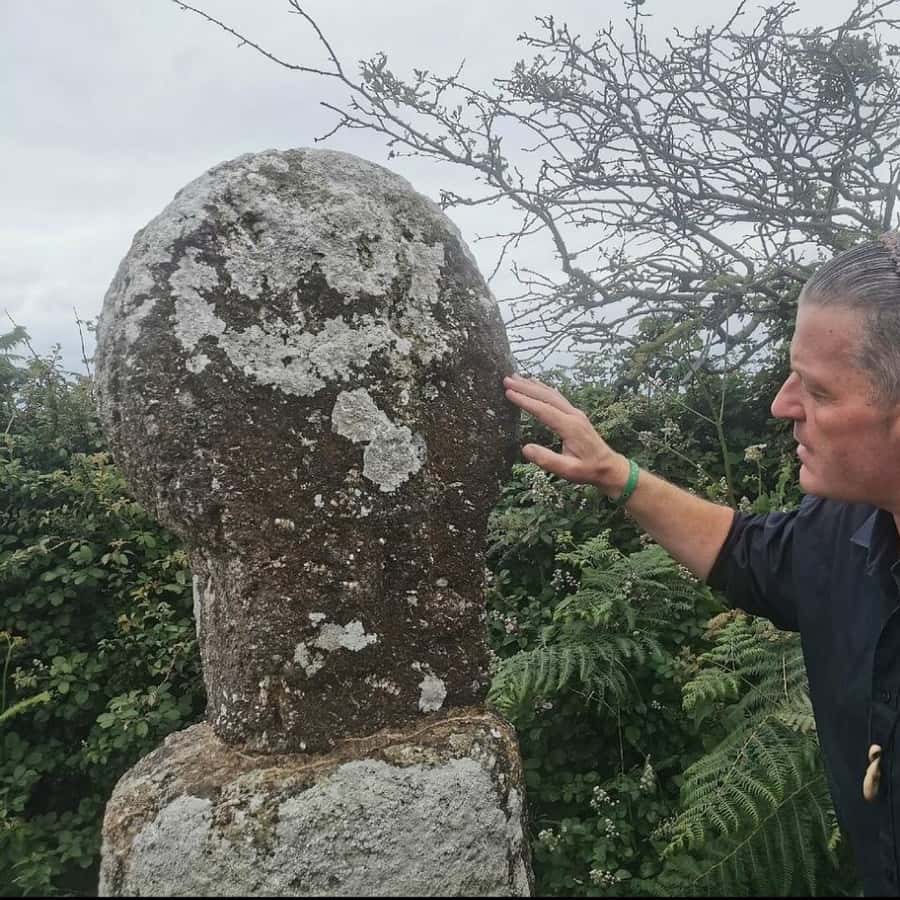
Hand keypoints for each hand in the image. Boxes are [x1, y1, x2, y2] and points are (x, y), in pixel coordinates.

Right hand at [503, 374, 625, 489]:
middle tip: (507, 379)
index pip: (543, 410)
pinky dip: (543, 389)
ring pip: (552, 394)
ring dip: (533, 385)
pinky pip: (557, 397)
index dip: (525, 401)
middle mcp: (573, 415)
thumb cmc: (588, 470)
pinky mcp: (575, 415)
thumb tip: (524, 448)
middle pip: (546, 396)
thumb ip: (546, 459)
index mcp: (570, 427)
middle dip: (526, 387)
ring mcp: (575, 413)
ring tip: (516, 376)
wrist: (609, 467)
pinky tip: (536, 384)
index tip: (509, 392)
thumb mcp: (567, 470)